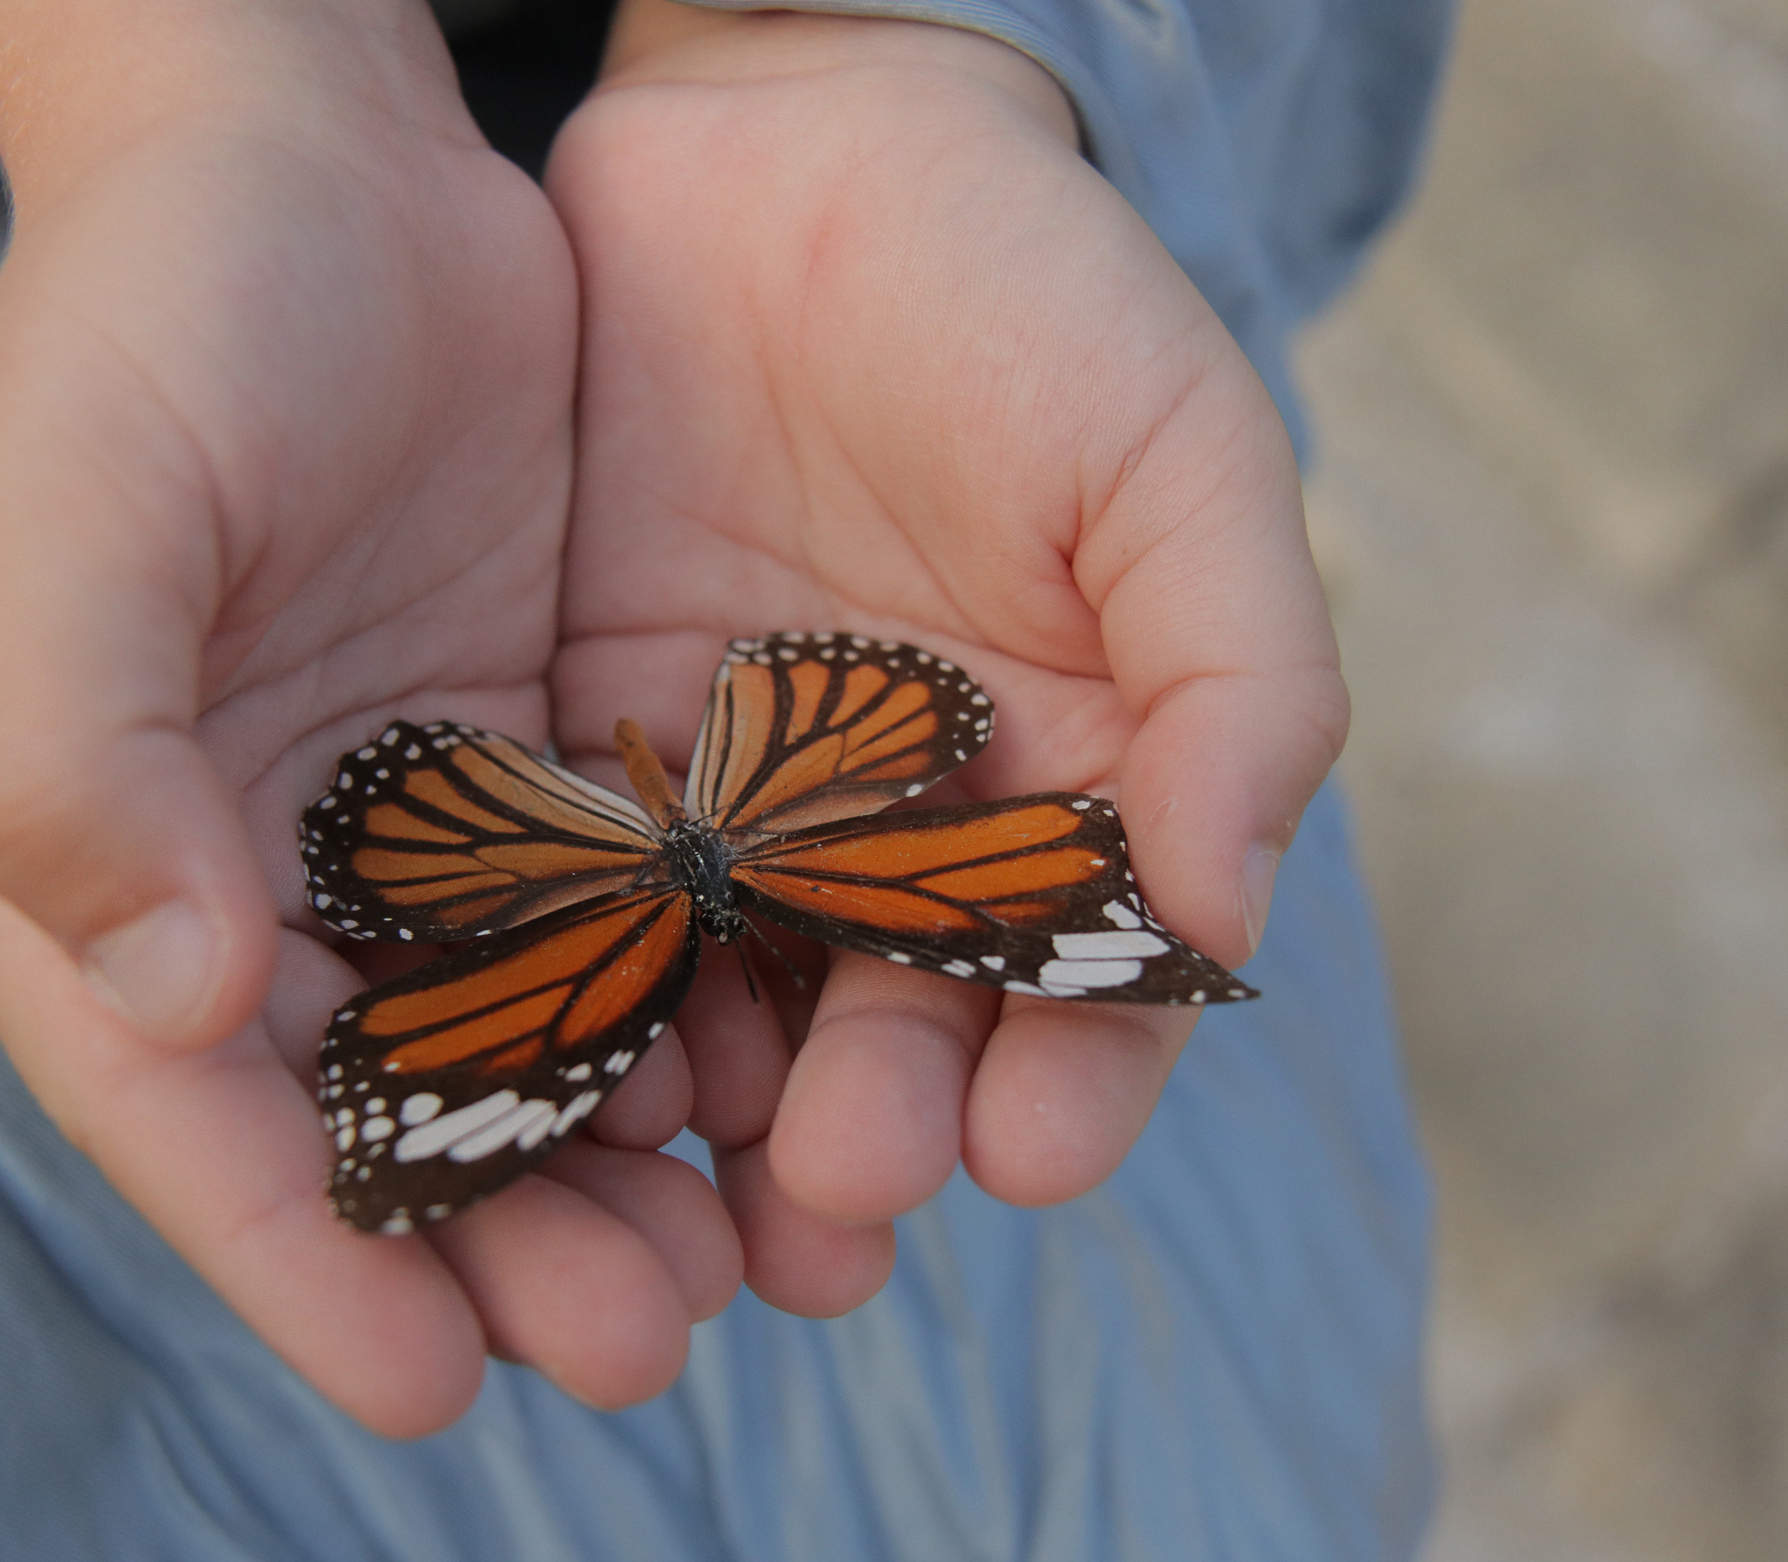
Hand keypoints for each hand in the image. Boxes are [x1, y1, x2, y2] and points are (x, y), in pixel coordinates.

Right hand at [0, 0, 736, 1435]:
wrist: (306, 150)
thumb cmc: (153, 315)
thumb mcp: (68, 512)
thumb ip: (74, 754)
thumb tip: (167, 998)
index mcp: (82, 856)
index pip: (180, 1110)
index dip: (298, 1259)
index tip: (426, 1387)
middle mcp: (226, 872)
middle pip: (363, 1115)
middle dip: (494, 1246)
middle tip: (644, 1339)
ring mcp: (382, 824)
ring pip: (502, 1049)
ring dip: (607, 1168)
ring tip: (736, 1264)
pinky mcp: (512, 764)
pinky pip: (599, 928)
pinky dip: (672, 1017)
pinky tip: (771, 1084)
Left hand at [543, 0, 1346, 1312]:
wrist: (793, 134)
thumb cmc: (1026, 296)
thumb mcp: (1178, 458)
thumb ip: (1236, 678)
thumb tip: (1229, 917)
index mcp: (1067, 794)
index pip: (1080, 982)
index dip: (1068, 1078)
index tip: (1027, 1146)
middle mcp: (898, 841)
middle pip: (893, 1032)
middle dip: (872, 1130)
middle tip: (833, 1200)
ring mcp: (734, 813)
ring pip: (723, 1008)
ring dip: (709, 1120)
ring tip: (686, 1200)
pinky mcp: (583, 755)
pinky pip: (572, 896)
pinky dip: (567, 988)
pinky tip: (550, 1061)